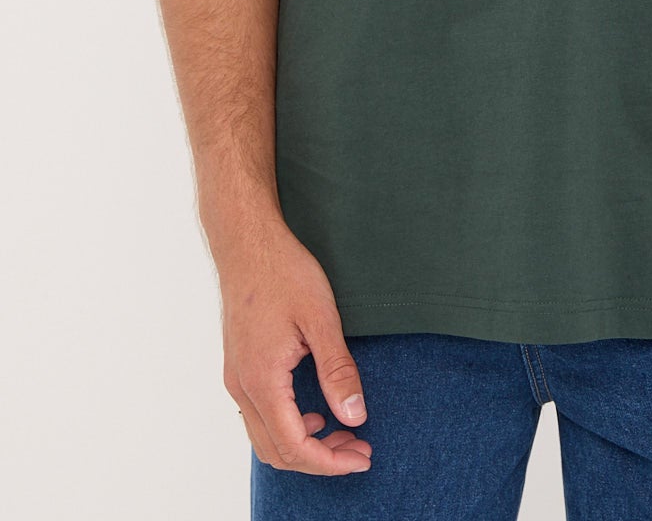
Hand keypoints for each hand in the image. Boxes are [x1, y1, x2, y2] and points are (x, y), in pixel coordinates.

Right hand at [218, 217, 372, 474]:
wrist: (246, 243)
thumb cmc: (283, 272)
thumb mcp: (321, 318)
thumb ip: (338, 370)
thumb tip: (355, 416)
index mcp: (262, 379)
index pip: (294, 446)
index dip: (330, 462)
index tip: (362, 458)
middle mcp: (242, 387)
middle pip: (276, 452)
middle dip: (320, 460)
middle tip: (359, 450)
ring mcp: (236, 378)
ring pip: (265, 438)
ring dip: (303, 445)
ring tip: (343, 432)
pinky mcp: (239, 367)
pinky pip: (259, 416)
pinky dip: (288, 427)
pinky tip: (316, 411)